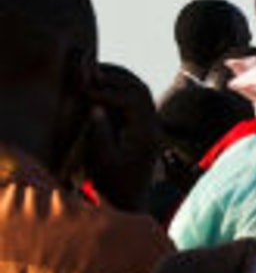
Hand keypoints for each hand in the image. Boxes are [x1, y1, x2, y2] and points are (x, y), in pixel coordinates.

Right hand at [81, 64, 159, 211]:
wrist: (129, 202)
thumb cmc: (113, 186)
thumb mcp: (102, 163)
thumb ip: (99, 135)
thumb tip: (96, 107)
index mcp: (145, 134)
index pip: (132, 100)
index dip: (108, 90)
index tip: (84, 88)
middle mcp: (153, 126)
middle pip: (140, 90)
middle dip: (115, 77)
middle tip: (89, 70)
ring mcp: (150, 126)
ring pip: (140, 92)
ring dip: (119, 80)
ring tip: (94, 74)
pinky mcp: (143, 128)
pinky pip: (135, 101)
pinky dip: (119, 90)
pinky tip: (100, 89)